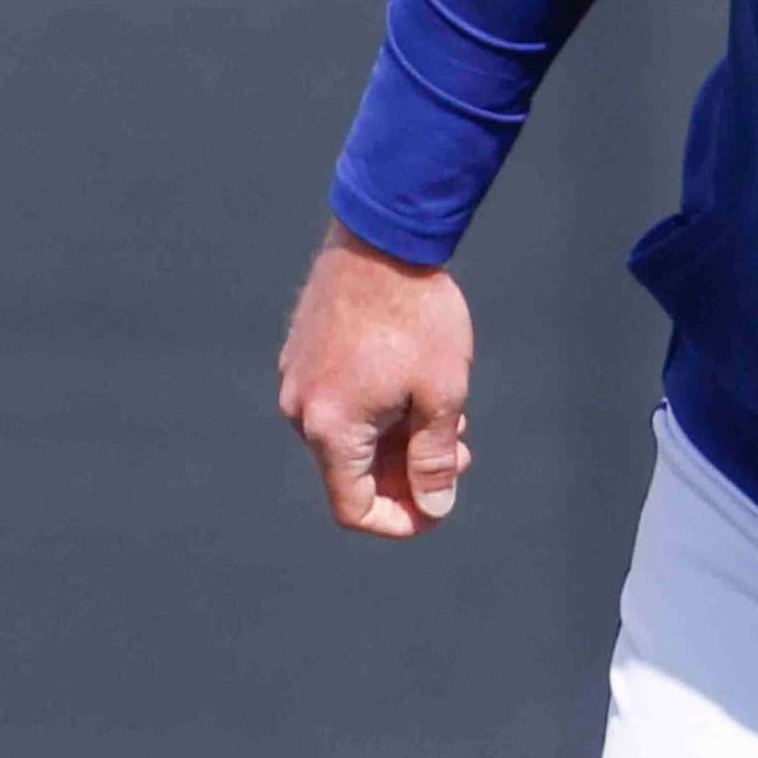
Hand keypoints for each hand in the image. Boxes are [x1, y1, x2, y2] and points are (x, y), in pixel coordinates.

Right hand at [277, 219, 474, 538]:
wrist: (383, 236)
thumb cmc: (416, 315)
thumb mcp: (442, 394)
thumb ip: (435, 458)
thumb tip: (434, 507)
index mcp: (330, 427)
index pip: (353, 507)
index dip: (399, 520)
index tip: (437, 509)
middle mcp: (301, 409)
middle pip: (352, 472)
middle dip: (408, 473)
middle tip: (460, 453)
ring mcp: (297, 377)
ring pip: (348, 434)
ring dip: (397, 439)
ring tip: (448, 413)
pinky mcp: (304, 351)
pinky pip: (339, 401)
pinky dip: (378, 410)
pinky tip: (418, 385)